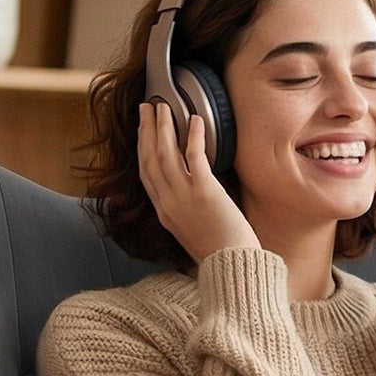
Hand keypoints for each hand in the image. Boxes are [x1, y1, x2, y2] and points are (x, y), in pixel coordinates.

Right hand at [139, 100, 260, 264]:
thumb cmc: (220, 252)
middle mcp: (168, 203)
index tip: (143, 129)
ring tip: (165, 107)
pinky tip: (195, 121)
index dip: (142, 147)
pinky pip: (195, 157)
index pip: (146, 173)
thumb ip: (184, 210)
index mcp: (164, 212)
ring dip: (164, 127)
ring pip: (166, 154)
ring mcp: (184, 197)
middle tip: (148, 107)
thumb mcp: (192, 230)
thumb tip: (189, 191)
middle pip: (150, 158)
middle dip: (147, 129)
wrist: (232, 268)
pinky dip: (193, 137)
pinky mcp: (205, 193)